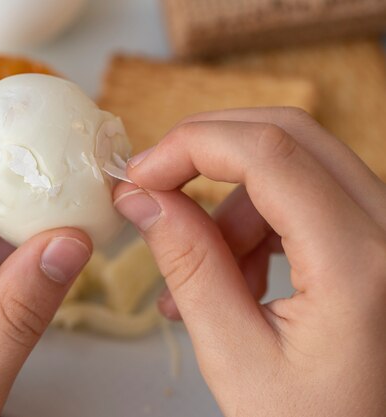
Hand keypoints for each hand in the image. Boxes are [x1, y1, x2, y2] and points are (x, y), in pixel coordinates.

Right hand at [114, 108, 385, 416]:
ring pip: (295, 165)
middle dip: (208, 152)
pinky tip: (238, 273)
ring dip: (232, 203)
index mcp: (358, 264)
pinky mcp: (376, 238)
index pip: (268, 154)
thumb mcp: (236, 356)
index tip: (141, 175)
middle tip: (156, 187)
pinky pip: (307, 196)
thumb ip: (189, 267)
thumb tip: (144, 200)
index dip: (190, 146)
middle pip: (287, 135)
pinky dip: (258, 221)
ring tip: (202, 272)